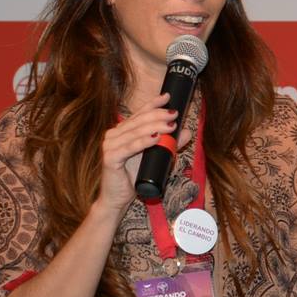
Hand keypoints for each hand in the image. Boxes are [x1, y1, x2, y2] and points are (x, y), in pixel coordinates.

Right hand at [97, 94, 176, 212]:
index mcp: (121, 131)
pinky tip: (155, 137)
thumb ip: (169, 144)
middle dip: (158, 115)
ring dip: (154, 127)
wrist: (117, 199)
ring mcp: (110, 145)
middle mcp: (113, 135)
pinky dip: (143, 142)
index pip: (139, 113)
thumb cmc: (133, 177)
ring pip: (136, 132)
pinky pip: (130, 147)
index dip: (153, 104)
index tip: (167, 97)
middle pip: (139, 121)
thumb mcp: (155, 157)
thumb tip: (187, 132)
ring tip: (170, 125)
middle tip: (174, 114)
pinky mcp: (110, 158)